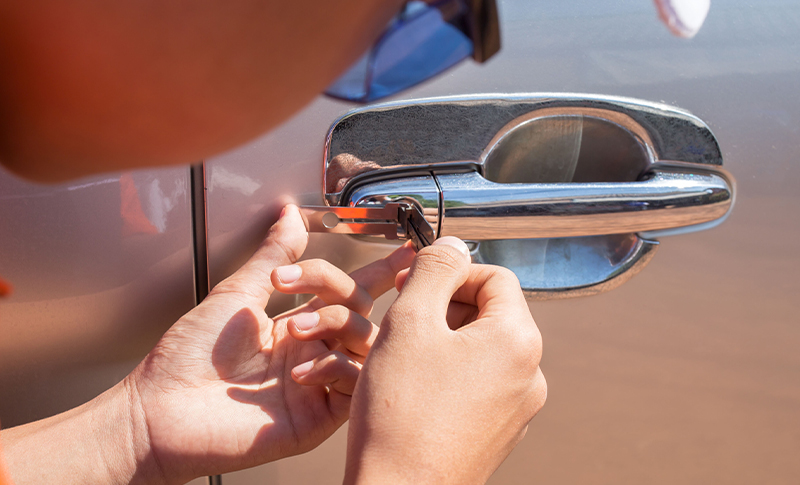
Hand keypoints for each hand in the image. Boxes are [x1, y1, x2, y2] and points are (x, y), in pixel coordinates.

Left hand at [125, 204, 414, 482]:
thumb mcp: (236, 293)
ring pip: (365, 344)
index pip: (350, 292)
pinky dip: (336, 369)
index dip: (381, 272)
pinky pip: (354, 385)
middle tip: (305, 288)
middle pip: (363, 311)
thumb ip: (274, 255)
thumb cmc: (188, 356)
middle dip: (341, 290)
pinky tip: (301, 370)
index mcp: (296, 324)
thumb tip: (289, 214)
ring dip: (336, 325)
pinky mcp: (318, 416)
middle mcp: (313, 351)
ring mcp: (318, 383)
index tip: (405, 251)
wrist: (162, 409)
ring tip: (296, 331)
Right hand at [344, 237, 546, 484]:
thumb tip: (453, 245)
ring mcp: (518, 407)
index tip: (417, 285)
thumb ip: (434, 270)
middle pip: (492, 313)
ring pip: (483, 349)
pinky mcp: (500, 430)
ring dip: (446, 341)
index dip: (451, 273)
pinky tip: (417, 389)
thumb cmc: (403, 416)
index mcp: (517, 341)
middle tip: (406, 320)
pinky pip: (480, 384)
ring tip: (406, 358)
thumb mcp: (410, 322)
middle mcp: (530, 374)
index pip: (495, 277)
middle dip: (447, 307)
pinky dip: (450, 374)